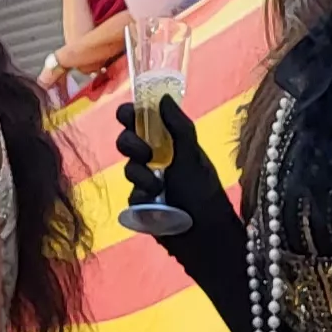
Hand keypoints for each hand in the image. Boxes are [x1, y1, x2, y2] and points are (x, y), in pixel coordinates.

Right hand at [111, 94, 235, 237]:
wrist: (205, 234)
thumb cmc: (204, 190)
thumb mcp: (193, 155)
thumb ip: (178, 126)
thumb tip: (163, 97)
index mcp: (169, 142)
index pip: (142, 120)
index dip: (130, 114)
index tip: (127, 115)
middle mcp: (155, 158)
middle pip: (126, 141)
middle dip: (130, 144)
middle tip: (145, 153)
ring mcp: (146, 181)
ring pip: (128, 168)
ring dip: (140, 175)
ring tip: (158, 188)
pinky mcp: (140, 204)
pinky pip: (130, 194)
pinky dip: (141, 197)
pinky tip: (156, 204)